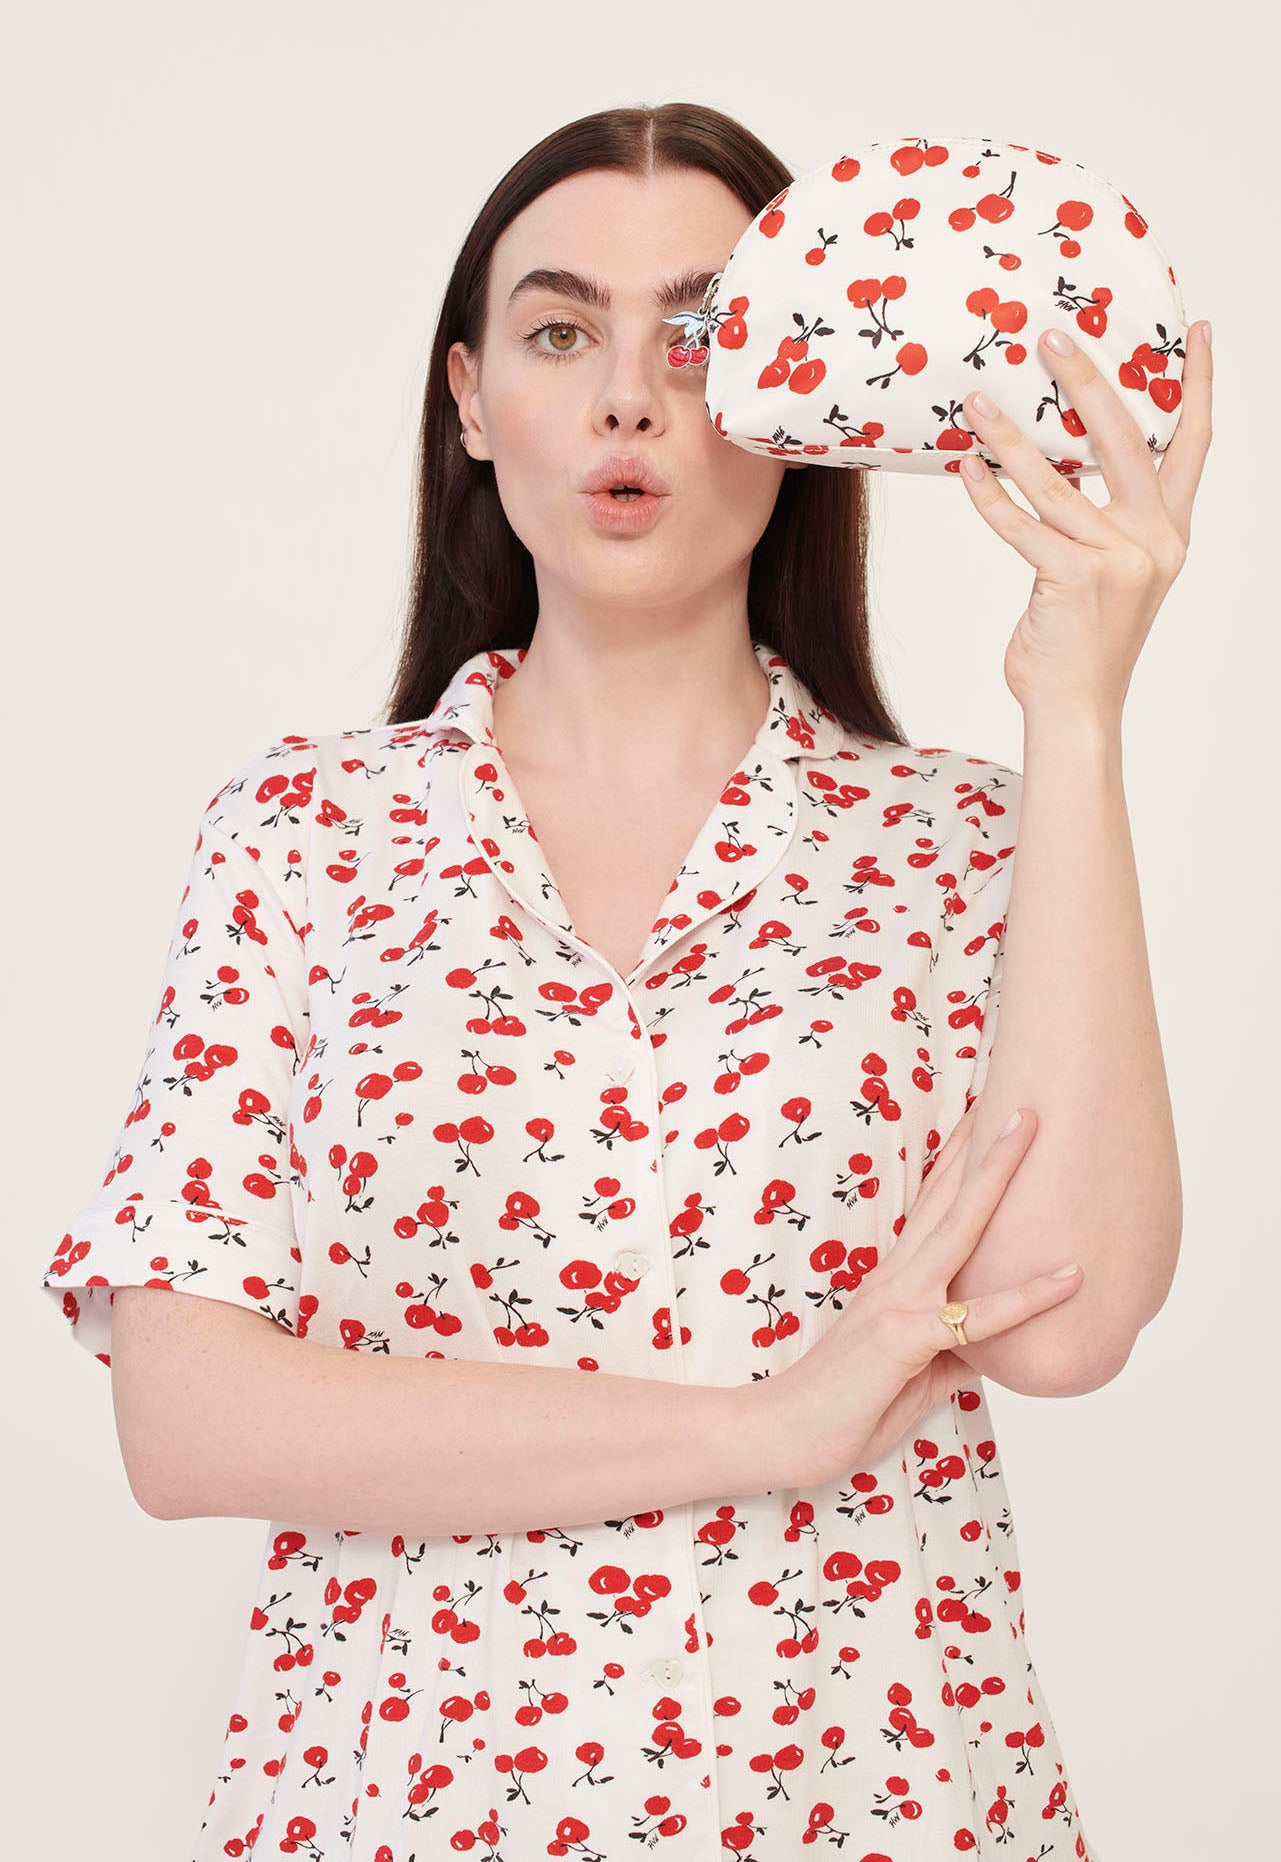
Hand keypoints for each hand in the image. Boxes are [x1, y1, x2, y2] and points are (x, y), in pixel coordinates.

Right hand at [744, 1098, 1082, 1488]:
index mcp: (896, 1280)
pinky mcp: (907, 1338)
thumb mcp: (911, 1372)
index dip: (961, 1160)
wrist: (782, 1432)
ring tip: (1031, 1130)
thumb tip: (998, 1346)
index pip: (934, 1207)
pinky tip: (1070, 1276)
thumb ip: (954, 1351)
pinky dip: (1029, 1295)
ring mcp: (902, 1301)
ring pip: (962, 1228)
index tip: (986, 1118)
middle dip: (984, 1145)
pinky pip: (979, 1317)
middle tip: (1022, 1099)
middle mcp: (899, 1277)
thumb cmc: (841, 1407)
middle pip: (949, 1196)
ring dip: (999, 1176)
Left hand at [956, 319, 1213, 724]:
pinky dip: (987, 495)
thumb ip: (1102, 522)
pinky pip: (1021, 525)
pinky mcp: (1073, 580)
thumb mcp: (1110, 573)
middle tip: (1051, 336)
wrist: (1077, 707)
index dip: (1197, 385)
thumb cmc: (1082, 640)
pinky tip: (964, 468)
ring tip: (977, 400)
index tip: (1197, 330)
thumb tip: (1057, 463)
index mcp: (1170, 532)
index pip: (1192, 444)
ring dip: (1010, 436)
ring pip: (1055, 480)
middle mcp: (1153, 540)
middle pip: (1124, 439)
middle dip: (1087, 380)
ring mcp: (1117, 560)